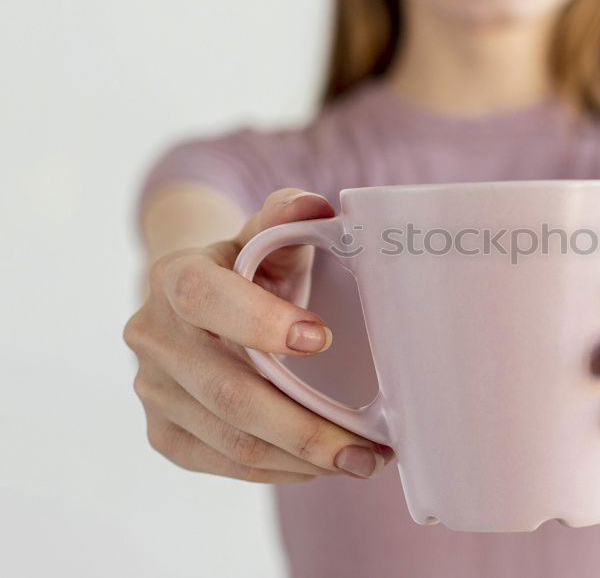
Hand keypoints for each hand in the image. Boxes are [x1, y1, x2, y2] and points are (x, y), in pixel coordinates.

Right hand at [124, 188, 394, 482]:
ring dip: (304, 459)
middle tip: (369, 448)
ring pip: (232, 440)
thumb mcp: (267, 234)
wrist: (197, 301)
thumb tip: (316, 204)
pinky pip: (224, 463)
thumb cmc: (248, 265)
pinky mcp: (164, 431)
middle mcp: (153, 335)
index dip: (261, 322)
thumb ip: (288, 217)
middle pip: (230, 393)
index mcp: (176, 276)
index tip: (322, 339)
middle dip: (306, 427)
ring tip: (363, 462)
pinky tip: (321, 467)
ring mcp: (153, 389)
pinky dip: (279, 471)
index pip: (207, 299)